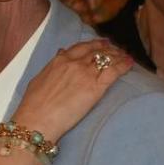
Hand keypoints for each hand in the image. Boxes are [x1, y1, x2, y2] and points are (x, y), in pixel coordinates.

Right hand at [13, 39, 130, 141]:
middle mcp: (74, 63)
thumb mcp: (39, 79)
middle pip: (97, 51)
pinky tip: (130, 64)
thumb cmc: (33, 105)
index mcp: (59, 61)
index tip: (101, 44)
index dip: (94, 44)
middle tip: (117, 49)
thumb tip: (60, 53)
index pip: (81, 47)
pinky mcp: (95, 88)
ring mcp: (85, 74)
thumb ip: (52, 66)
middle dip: (108, 49)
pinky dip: (124, 65)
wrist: (37, 119)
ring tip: (125, 56)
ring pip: (107, 59)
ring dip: (118, 56)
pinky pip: (113, 71)